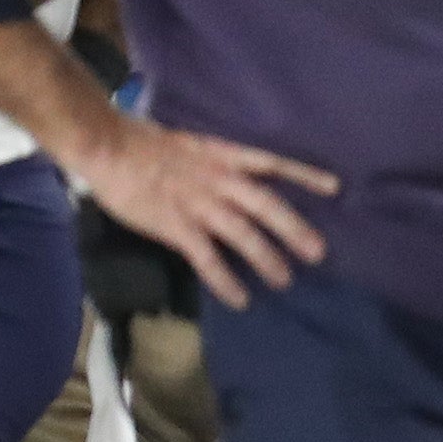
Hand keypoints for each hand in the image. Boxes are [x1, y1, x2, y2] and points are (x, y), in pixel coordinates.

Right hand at [65, 109, 336, 312]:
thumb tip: (237, 177)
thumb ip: (216, 162)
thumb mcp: (192, 144)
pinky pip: (208, 259)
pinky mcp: (177, 226)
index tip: (335, 188)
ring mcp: (199, 204)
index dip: (304, 175)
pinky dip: (226, 280)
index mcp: (224, 155)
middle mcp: (219, 179)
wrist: (107, 146)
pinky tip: (241, 299)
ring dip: (267, 258)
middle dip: (294, 229)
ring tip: (285, 280)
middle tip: (319, 252)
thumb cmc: (143, 142)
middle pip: (266, 205)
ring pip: (243, 234)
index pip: (273, 163)